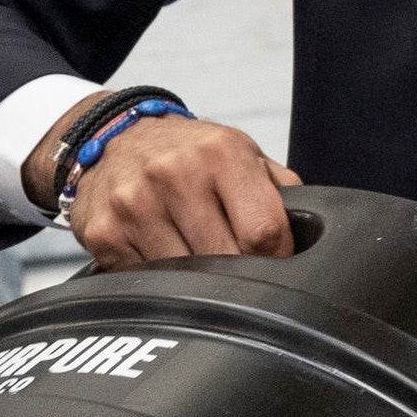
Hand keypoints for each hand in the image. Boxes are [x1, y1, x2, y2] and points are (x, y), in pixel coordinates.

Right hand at [31, 102, 302, 268]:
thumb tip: (312, 235)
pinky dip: (161, 280)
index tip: (278, 262)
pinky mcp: (104, 233)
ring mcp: (134, 205)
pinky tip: (166, 255)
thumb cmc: (193, 152)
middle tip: (241, 267)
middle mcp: (174, 174)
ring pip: (184, 276)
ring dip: (199, 280)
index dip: (278, 257)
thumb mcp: (244, 153)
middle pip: (225, 259)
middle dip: (240, 273)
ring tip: (202, 258)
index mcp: (222, 154)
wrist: (115, 136)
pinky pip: (145, 280)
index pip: (264, 231)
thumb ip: (281, 191)